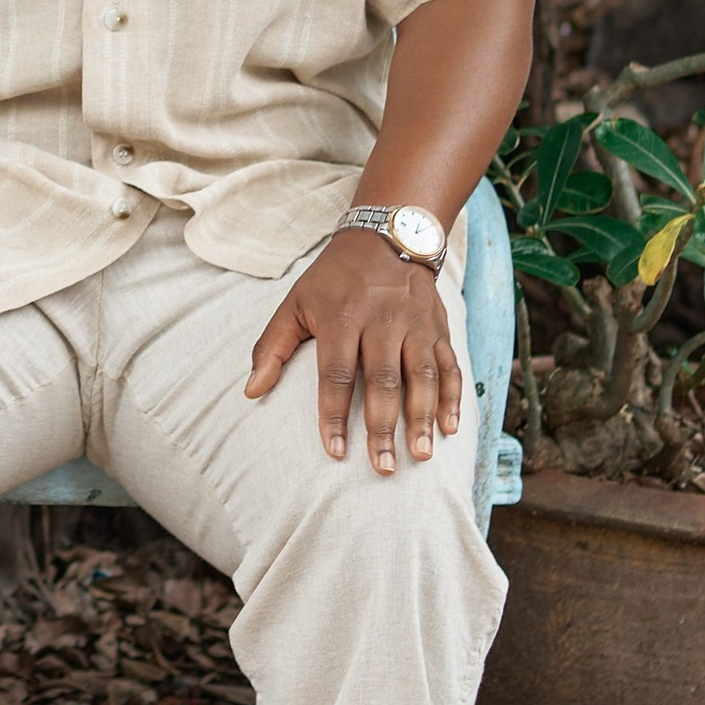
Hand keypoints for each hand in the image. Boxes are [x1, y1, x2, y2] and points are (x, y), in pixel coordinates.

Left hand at [245, 227, 458, 474]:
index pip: (336, 373)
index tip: (334, 451)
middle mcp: (381, 320)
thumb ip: (272, 348)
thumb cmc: (332, 280)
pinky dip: (453, 397)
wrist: (385, 236)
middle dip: (383, 427)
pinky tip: (450, 428)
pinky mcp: (438, 327)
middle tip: (383, 468)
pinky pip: (450, 365)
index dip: (334, 414)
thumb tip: (251, 392)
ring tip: (420, 454)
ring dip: (422, 417)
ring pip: (422, 375)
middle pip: (383, 380)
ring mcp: (414, 323)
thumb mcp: (295, 303)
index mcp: (341, 316)